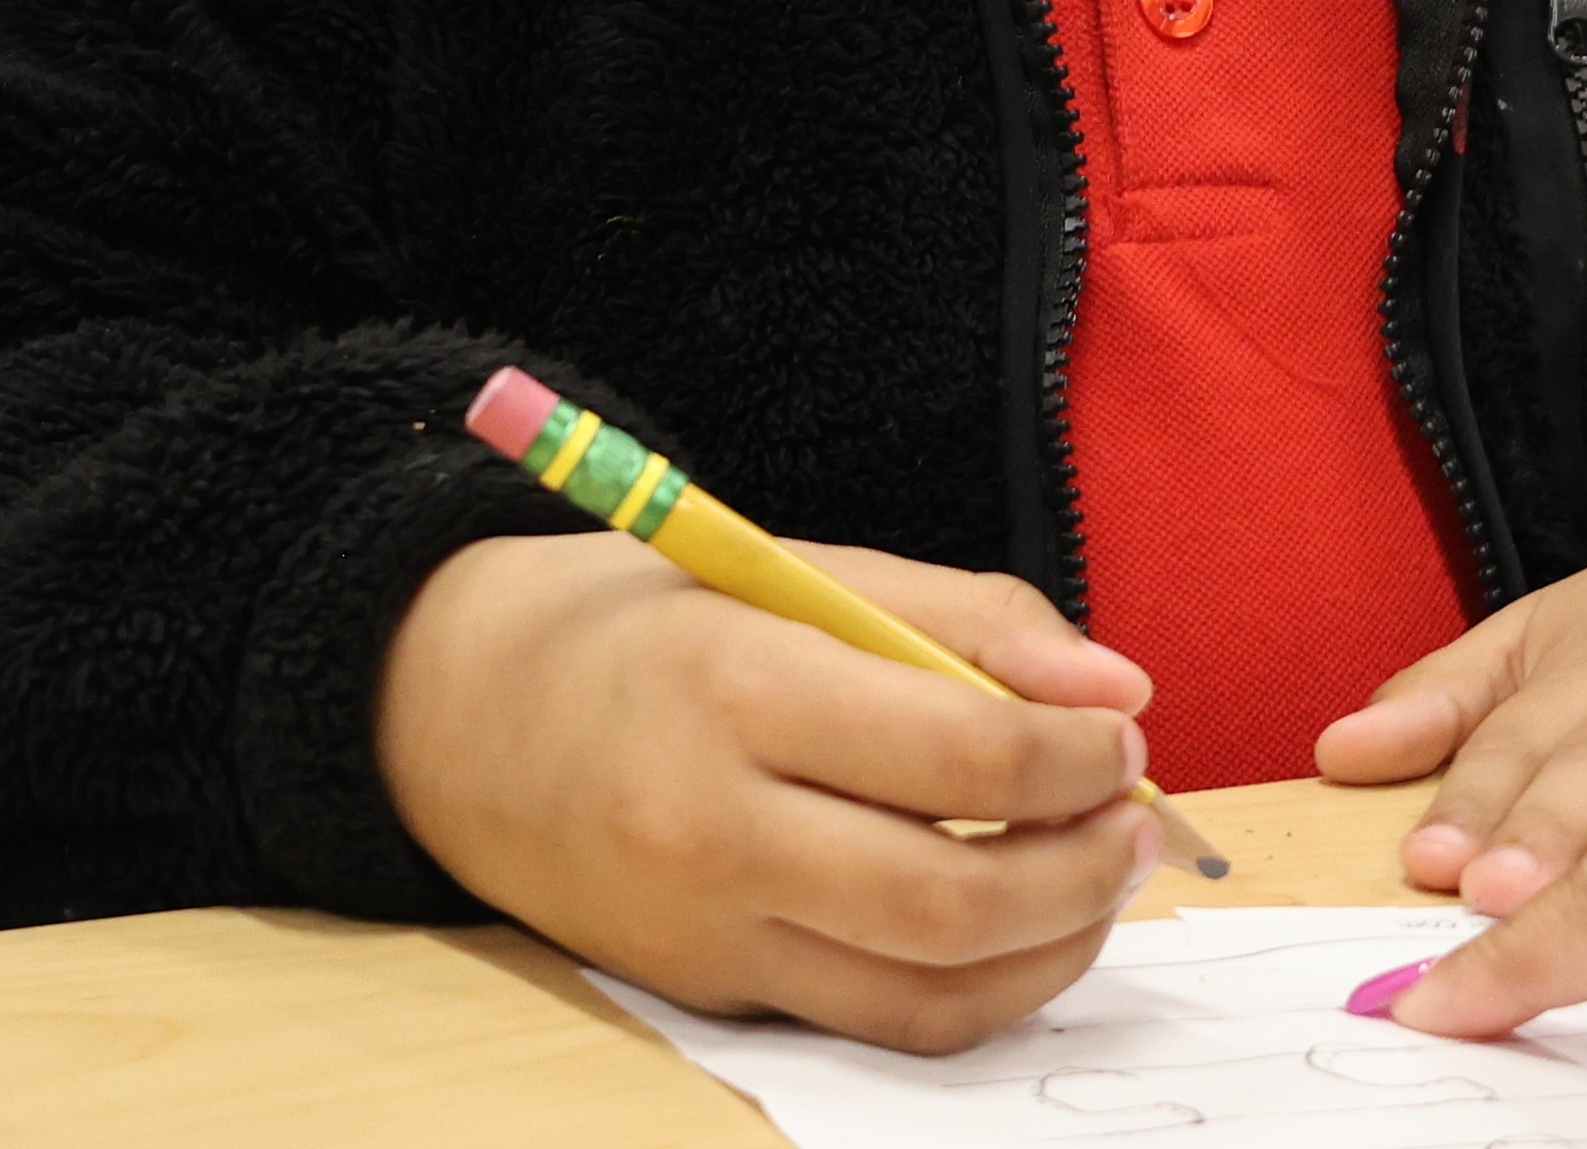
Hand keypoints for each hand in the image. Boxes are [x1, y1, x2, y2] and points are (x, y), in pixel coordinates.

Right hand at [377, 533, 1161, 1050]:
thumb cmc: (641, 622)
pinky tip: (1019, 925)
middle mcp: (710, 828)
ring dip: (1054, 947)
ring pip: (927, 994)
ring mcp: (702, 931)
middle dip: (1085, 872)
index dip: (1078, 757)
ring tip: (1100, 876)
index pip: (959, 759)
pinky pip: (873, 1020)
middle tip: (1137, 822)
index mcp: (734, 688)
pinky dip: (975, 987)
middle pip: (952, 903)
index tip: (1121, 732)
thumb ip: (966, 619)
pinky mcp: (702, 993)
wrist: (449, 715)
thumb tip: (1115, 691)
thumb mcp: (794, 567)